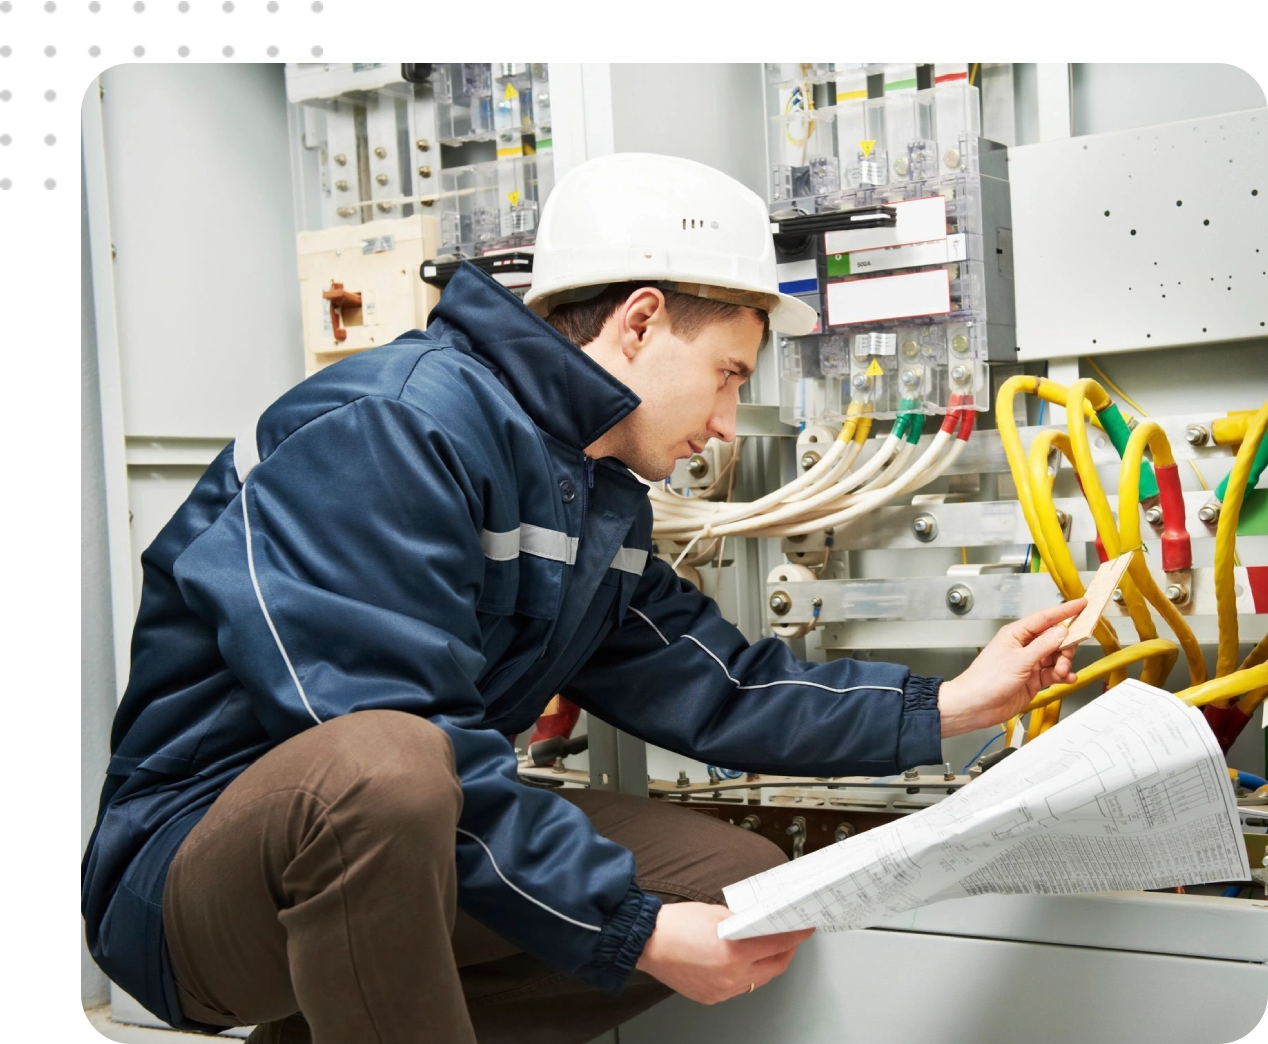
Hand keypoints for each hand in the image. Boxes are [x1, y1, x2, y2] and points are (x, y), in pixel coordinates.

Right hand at [634, 902, 813, 1004]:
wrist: (646, 942)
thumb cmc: (675, 925)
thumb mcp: (716, 913)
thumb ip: (743, 921)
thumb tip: (759, 924)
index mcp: (735, 953)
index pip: (778, 945)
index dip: (795, 936)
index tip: (804, 929)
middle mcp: (731, 977)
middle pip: (774, 968)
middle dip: (786, 952)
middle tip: (790, 938)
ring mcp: (721, 991)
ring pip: (757, 980)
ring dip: (767, 965)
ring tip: (767, 948)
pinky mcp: (711, 997)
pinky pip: (738, 987)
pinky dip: (746, 974)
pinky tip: (742, 962)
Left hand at [937, 598, 1085, 736]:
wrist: (976, 706)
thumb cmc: (986, 680)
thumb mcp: (1019, 661)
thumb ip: (1043, 646)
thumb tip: (1061, 631)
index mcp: (1016, 635)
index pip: (1045, 618)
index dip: (1064, 611)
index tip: (1081, 604)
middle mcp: (1023, 647)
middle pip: (1054, 639)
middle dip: (1065, 646)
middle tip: (1067, 655)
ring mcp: (1029, 663)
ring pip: (1056, 657)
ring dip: (1063, 664)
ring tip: (1061, 672)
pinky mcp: (1032, 680)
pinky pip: (1053, 673)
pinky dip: (1062, 675)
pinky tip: (1066, 678)